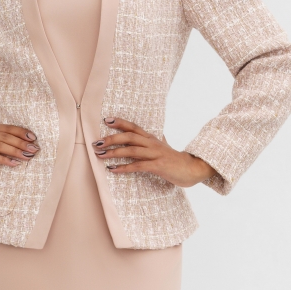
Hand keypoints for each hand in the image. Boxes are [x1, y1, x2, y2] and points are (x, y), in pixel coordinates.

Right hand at [0, 124, 39, 180]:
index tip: (34, 139)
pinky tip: (14, 164)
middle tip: (34, 150)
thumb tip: (28, 147)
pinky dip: (4, 160)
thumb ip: (4, 143)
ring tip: (27, 157)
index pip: (9, 128)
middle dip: (22, 143)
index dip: (22, 132)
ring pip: (0, 145)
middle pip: (6, 136)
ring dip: (15, 151)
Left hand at [92, 117, 212, 186]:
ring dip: (114, 152)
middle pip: (129, 137)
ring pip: (131, 150)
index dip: (120, 123)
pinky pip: (138, 166)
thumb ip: (155, 143)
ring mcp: (156, 154)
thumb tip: (151, 138)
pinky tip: (113, 170)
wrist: (193, 169)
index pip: (134, 127)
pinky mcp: (158, 166)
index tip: (107, 120)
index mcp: (152, 139)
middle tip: (97, 143)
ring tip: (101, 155)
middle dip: (111, 139)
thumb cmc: (176, 161)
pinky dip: (124, 167)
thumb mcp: (163, 148)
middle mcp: (152, 143)